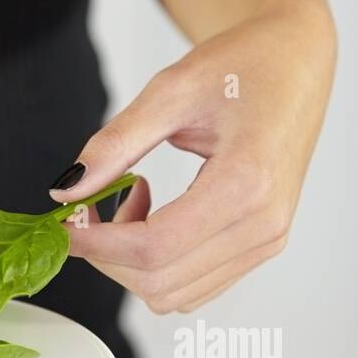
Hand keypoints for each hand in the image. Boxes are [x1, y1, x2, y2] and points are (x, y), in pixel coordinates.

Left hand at [48, 0, 335, 313]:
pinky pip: (195, 283)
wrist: (295, 63)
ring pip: (174, 294)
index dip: (96, 243)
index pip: (154, 248)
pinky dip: (158, 261)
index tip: (62, 221)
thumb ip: (115, 144)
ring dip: (131, 260)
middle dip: (107, 253)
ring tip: (130, 196)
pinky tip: (154, 212)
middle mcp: (263, 224)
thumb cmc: (243, 65)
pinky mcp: (262, 245)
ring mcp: (267, 241)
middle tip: (89, 203)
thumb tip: (65, 189)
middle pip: (159, 281)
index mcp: (246, 183)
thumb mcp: (171, 90)